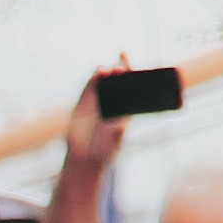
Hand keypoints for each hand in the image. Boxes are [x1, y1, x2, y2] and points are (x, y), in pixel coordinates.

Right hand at [59, 54, 128, 172]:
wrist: (84, 157)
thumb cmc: (104, 152)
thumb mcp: (114, 143)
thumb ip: (117, 134)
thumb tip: (120, 126)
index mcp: (126, 109)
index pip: (133, 87)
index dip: (135, 75)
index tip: (139, 66)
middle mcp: (112, 102)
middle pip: (119, 80)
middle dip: (121, 69)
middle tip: (122, 65)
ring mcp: (97, 102)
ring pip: (104, 81)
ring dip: (107, 71)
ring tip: (110, 70)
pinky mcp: (83, 104)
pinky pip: (89, 87)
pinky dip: (93, 78)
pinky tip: (98, 72)